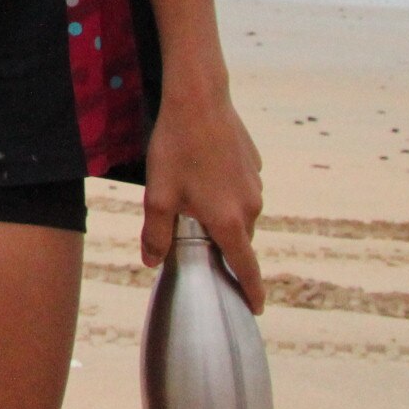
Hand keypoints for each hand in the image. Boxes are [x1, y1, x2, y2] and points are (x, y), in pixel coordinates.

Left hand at [141, 90, 266, 309]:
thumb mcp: (157, 195)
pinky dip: (225, 188)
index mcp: (229, 222)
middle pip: (238, 239)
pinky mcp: (254, 163)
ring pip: (239, 211)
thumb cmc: (176, 149)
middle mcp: (250, 207)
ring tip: (191, 193)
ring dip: (222, 212)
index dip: (250, 290)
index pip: (246, 267)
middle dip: (221, 243)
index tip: (255, 308)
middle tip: (194, 234)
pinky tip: (202, 169)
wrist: (199, 101)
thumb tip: (152, 262)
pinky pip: (240, 187)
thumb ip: (155, 234)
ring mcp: (255, 184)